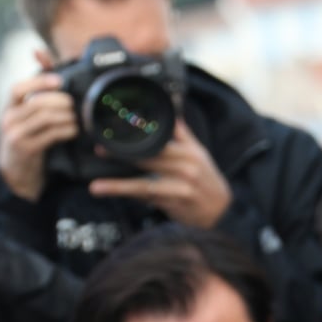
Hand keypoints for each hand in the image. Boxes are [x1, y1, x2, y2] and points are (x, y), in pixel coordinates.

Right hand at [0, 73, 77, 200]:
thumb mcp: (25, 121)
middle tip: (76, 104)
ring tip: (78, 118)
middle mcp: (9, 119)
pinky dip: (66, 130)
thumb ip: (36, 98)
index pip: (18, 88)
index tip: (60, 81)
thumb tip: (45, 65)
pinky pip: (50, 135)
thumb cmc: (26, 142)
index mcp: (9, 109)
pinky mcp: (27, 150)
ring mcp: (16, 135)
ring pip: (45, 117)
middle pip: (38, 102)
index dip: (39, 81)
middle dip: (61, 101)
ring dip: (67, 116)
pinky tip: (74, 131)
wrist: (14, 175)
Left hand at [88, 121, 232, 228]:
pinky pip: (149, 199)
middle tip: (98, 149)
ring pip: (145, 183)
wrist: (225, 213)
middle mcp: (186, 167)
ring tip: (96, 186)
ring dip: (119, 185)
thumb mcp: (200, 155)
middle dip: (122, 154)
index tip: (116, 127)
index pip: (161, 137)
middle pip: (149, 158)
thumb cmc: (208, 183)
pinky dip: (130, 198)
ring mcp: (181, 187)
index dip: (138, 132)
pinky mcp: (176, 204)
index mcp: (190, 151)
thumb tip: (172, 109)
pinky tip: (112, 197)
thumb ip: (183, 134)